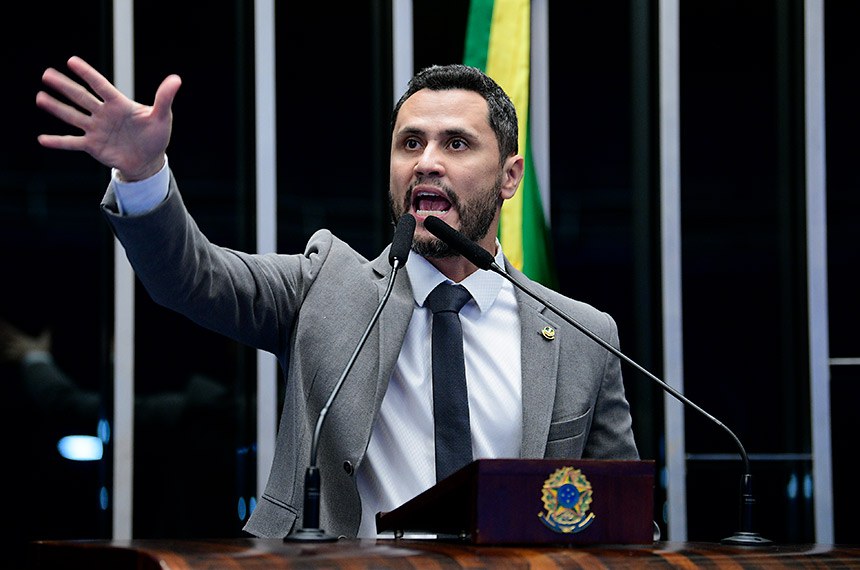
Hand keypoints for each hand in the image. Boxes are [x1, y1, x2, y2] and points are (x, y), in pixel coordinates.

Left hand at [0, 319, 51, 363]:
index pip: (11, 330)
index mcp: (21, 338)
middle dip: (0, 334)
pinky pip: (4, 358)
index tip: (0, 321)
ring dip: (0, 345)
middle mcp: (14, 344)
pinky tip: (0, 358)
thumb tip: (50, 326)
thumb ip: (46, 333)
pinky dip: (2, 358)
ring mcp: (12, 351)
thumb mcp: (46, 340)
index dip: (4, 326)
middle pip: (4, 337)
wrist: (37, 361)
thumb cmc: (41, 350)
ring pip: (2, 347)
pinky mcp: (12, 359)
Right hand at [36, 55, 181, 180]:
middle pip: (81, 98)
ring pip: (73, 117)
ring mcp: (96, 130)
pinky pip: (72, 143)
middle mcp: (104, 114)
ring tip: (40, 97)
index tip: (72, 61)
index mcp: (119, 104)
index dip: (88, 74)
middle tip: (47, 74)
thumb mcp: (162, 117)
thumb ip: (164, 98)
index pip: (101, 86)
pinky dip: (58, 142)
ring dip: (57, 108)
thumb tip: (176, 79)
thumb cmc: (156, 135)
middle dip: (65, 87)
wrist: (148, 160)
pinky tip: (42, 139)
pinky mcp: (93, 146)